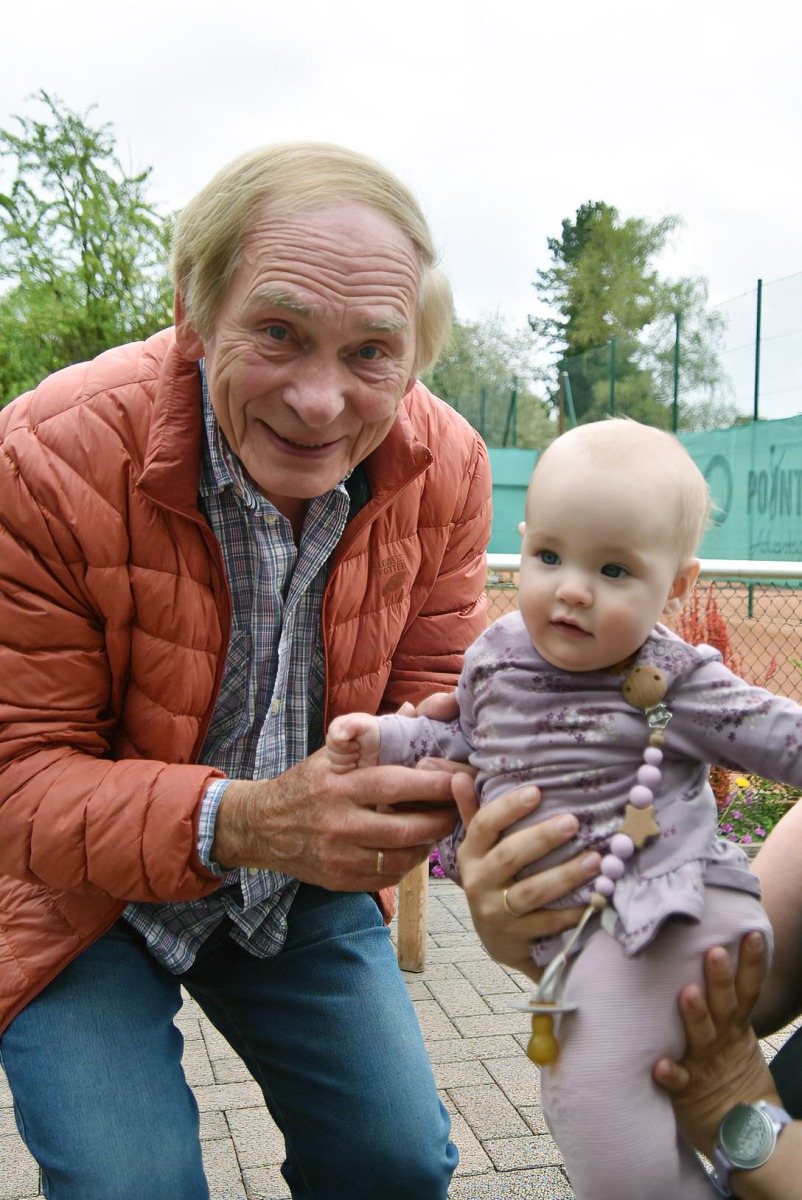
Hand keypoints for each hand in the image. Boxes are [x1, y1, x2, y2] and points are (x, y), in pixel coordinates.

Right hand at [212, 747, 457, 889]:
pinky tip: (414, 849)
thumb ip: (372, 734)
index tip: (457, 779)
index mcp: (338, 786)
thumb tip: (412, 709)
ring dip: (427, 845)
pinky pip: (385, 877)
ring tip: (439, 829)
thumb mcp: (331, 754)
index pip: (394, 785)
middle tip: (457, 810)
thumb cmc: (306, 783)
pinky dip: (407, 864)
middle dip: (438, 820)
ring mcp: (337, 856)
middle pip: (403, 829)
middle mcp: (337, 823)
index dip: (431, 784)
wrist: (263, 825)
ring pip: (399, 858)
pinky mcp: (337, 880)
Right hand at [326, 712, 380, 772]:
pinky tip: (355, 763)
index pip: (331, 737)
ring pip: (332, 761)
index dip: (342, 742)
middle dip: (347, 751)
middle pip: (330, 750)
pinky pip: (335, 769)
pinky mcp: (339, 764)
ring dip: (348, 759)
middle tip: (358, 747)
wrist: (380, 746)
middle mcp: (333, 739)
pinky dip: (346, 768)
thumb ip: (352, 725)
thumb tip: (340, 737)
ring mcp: (335, 752)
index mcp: (337, 727)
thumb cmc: (372, 732)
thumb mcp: (365, 724)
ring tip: (358, 754)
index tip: (355, 742)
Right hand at [450, 773, 600, 980]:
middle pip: (509, 856)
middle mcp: (477, 882)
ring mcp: (494, 913)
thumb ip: (473, 813)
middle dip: (543, 838)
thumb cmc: (495, 880)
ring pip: (531, 892)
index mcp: (469, 855)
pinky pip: (547, 923)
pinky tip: (595, 898)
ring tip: (596, 859)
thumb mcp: (480, 849)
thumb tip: (460, 775)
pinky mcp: (515, 939)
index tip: (537, 792)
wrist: (497, 939)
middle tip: (574, 822)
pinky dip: (572, 912)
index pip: (483, 826)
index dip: (508, 808)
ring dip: (565, 875)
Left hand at [653, 932, 777, 1157]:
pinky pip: (678, 1081)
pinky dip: (671, 1074)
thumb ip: (726, 1002)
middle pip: (724, 1004)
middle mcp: (722, 1039)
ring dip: (694, 1015)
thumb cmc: (732, 1073)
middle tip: (714, 951)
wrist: (743, 1129)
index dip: (751, 963)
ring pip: (701, 1035)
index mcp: (735, 1025)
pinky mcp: (688, 1090)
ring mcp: (705, 1064)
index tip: (751, 933)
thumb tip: (716, 955)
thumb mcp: (737, 1035)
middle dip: (720, 978)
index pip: (746, 989)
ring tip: (687, 993)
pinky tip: (660, 1066)